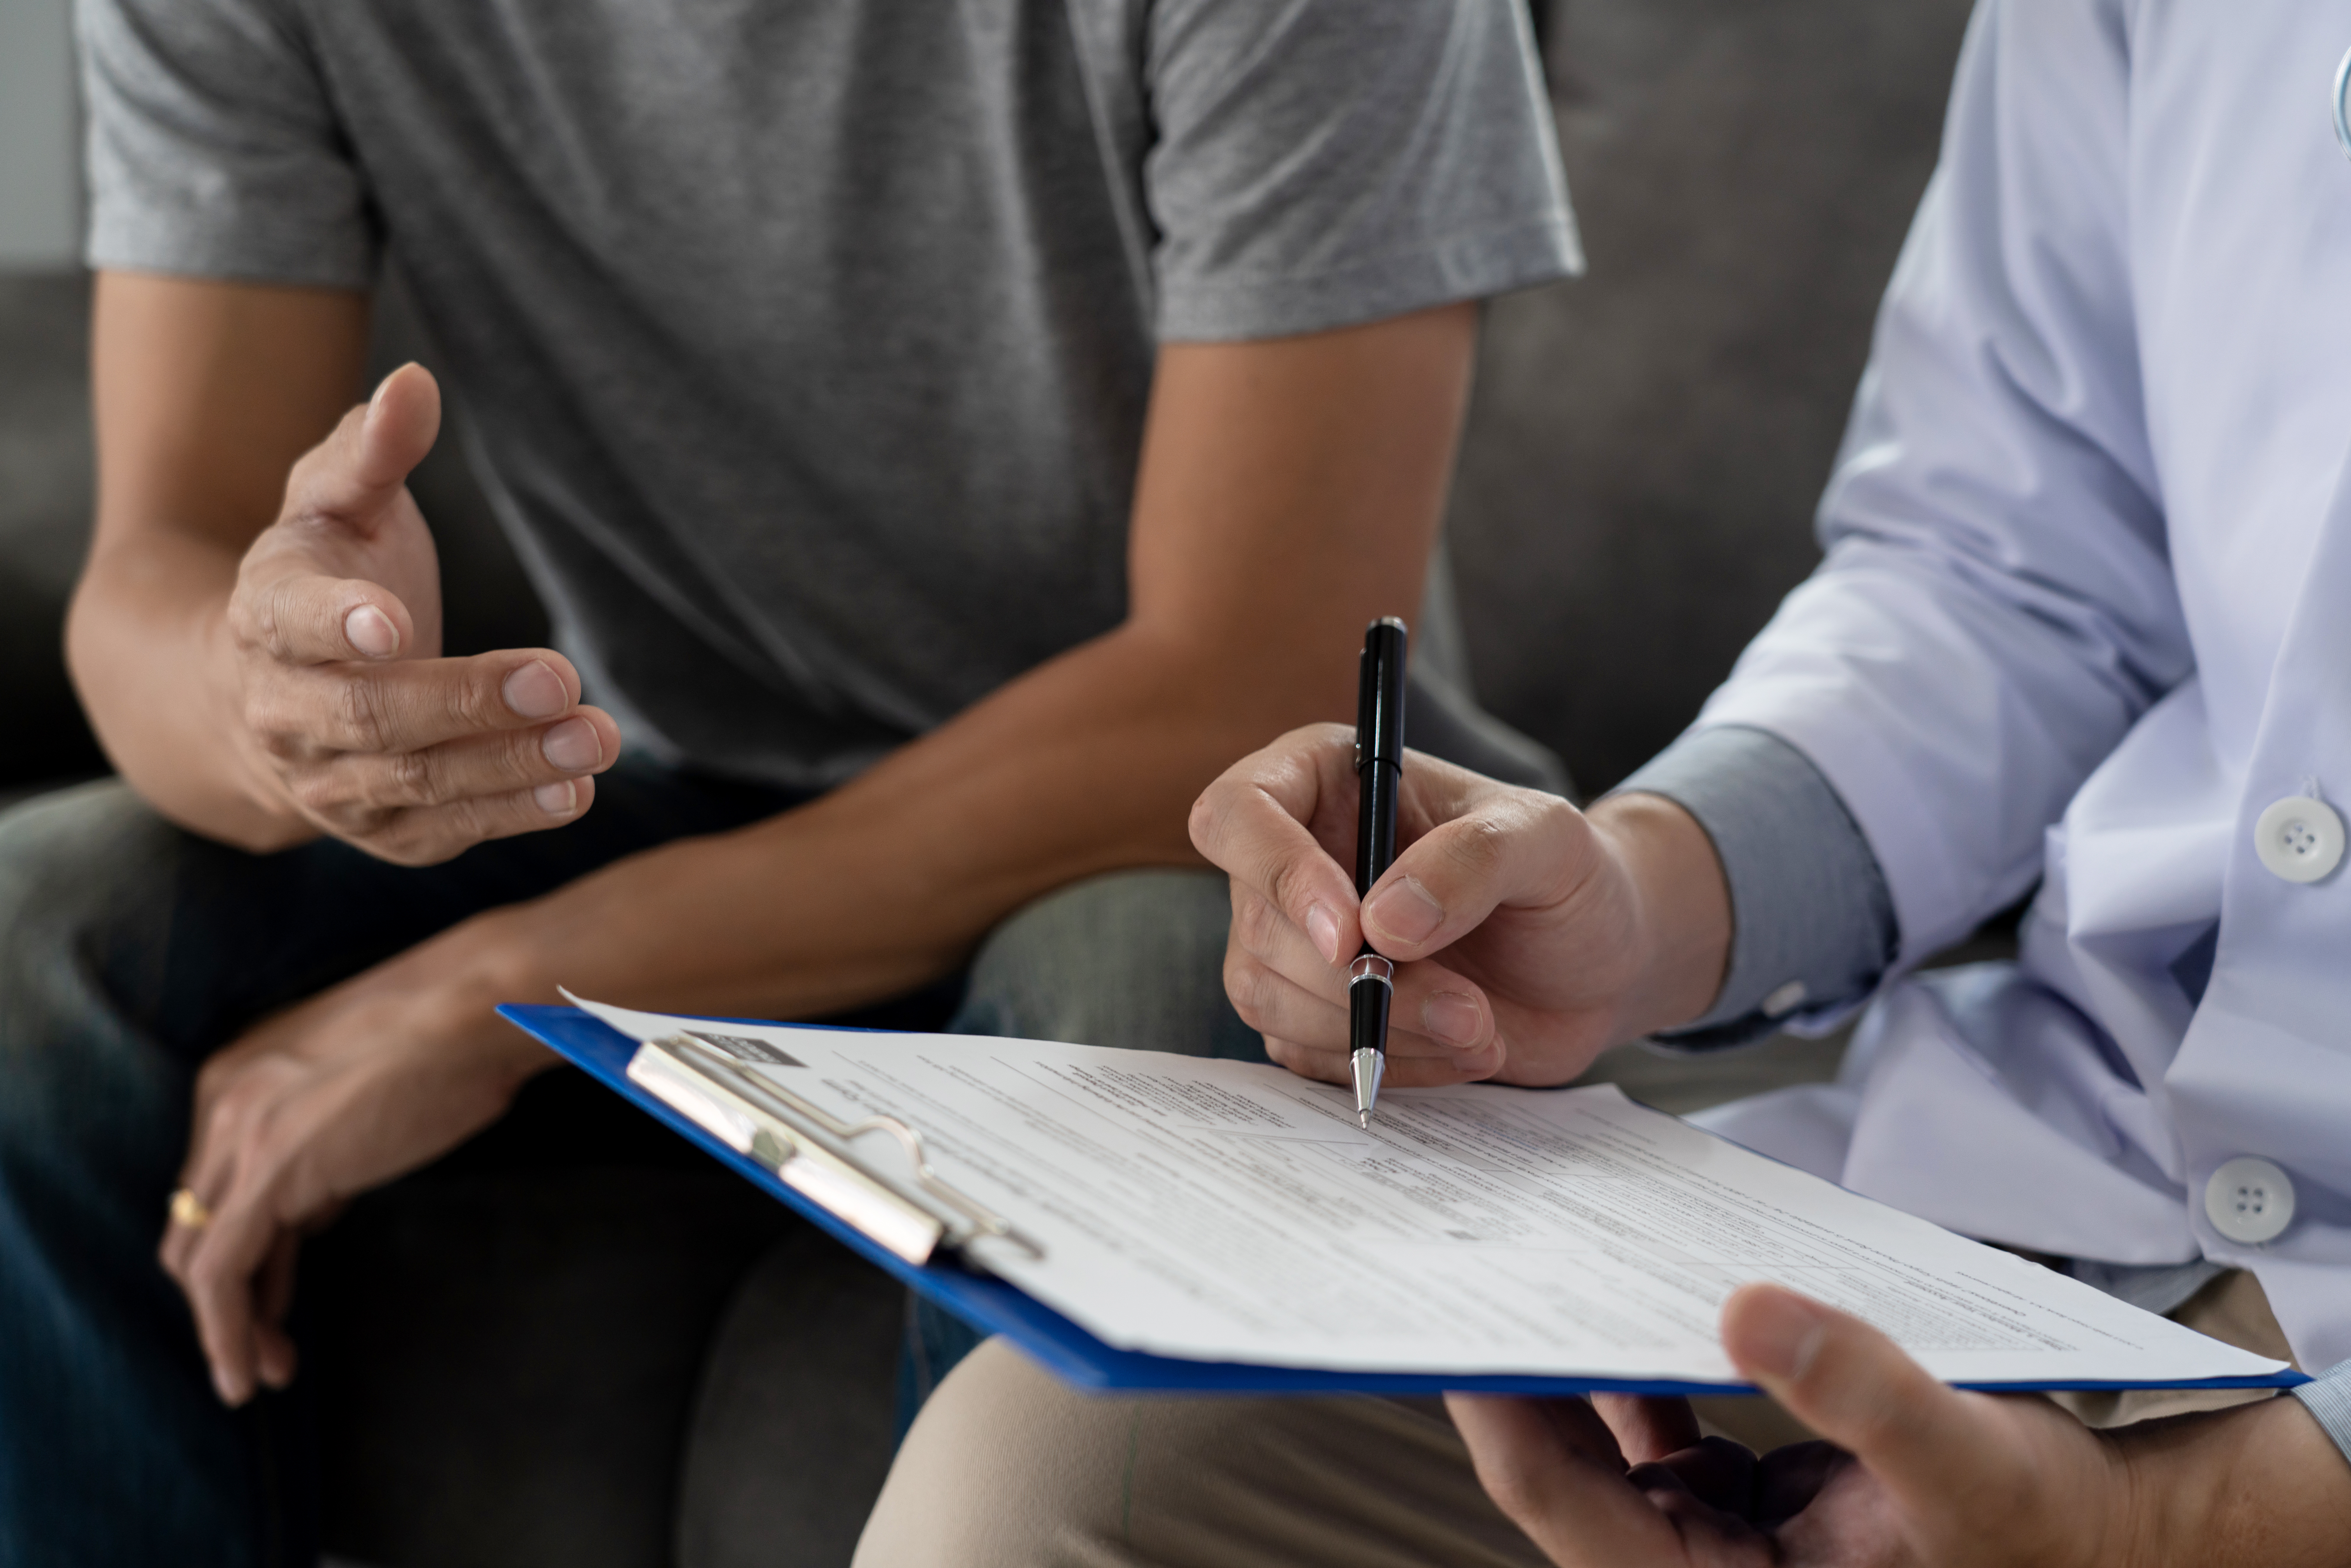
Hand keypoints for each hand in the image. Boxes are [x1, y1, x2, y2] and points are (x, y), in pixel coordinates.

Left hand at [158, 930, 549, 1404]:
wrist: (479, 1005)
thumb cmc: (452, 1036)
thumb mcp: (365, 1087)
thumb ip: (324, 1141)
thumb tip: (316, 1203)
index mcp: (241, 1073)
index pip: (216, 1184)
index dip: (242, 1254)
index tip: (275, 1302)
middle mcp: (223, 1100)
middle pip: (195, 1223)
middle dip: (224, 1298)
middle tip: (269, 1349)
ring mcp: (240, 1133)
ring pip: (196, 1256)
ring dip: (223, 1328)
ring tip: (260, 1374)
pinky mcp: (269, 1172)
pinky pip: (220, 1273)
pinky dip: (226, 1331)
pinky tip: (251, 1369)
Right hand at [222, 363, 619, 864]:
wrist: (264, 696)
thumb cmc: (319, 575)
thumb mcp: (331, 502)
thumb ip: (371, 449)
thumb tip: (414, 381)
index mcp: (264, 616)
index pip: (292, 620)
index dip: (339, 622)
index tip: (396, 621)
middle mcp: (284, 710)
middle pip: (373, 715)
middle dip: (467, 701)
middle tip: (560, 678)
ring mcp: (328, 782)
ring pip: (417, 784)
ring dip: (511, 765)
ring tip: (596, 736)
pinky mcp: (380, 830)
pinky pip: (444, 832)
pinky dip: (511, 815)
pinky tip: (576, 790)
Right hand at [1186, 724, 1729, 1088]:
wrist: (1595, 962)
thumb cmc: (1568, 878)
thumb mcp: (1549, 841)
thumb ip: (1474, 860)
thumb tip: (1383, 923)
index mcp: (1326, 780)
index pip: (1238, 813)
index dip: (1277, 874)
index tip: (1351, 936)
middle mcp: (1294, 856)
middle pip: (1259, 925)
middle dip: (1361, 982)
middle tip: (1469, 1008)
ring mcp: (1294, 942)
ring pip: (1269, 996)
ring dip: (1378, 1028)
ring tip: (1480, 1028)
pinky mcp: (1313, 1014)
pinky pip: (1307, 1054)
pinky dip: (1387, 1062)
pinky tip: (1460, 1047)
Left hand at [1446, 1284, 2350, 1567]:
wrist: (2118, 1532)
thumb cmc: (2052, 1518)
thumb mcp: (1969, 1458)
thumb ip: (1865, 1391)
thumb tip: (1751, 1308)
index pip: (1570, 1510)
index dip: (1506, 1420)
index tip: (1453, 1335)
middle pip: (1570, 1482)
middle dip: (1524, 1388)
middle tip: (1469, 1283)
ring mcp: (1729, 1544)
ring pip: (1611, 1455)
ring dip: (1578, 1375)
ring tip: (1532, 1281)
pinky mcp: (1752, 1505)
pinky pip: (1665, 1438)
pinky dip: (1643, 1374)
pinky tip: (1629, 1310)